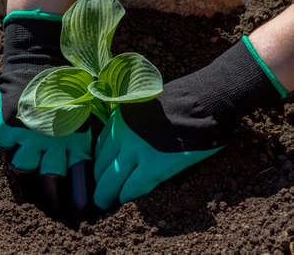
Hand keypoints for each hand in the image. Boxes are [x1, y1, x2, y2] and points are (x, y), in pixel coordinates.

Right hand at [0, 15, 91, 217]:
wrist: (39, 58)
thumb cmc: (67, 80)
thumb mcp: (86, 104)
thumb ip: (88, 130)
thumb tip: (97, 155)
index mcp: (76, 134)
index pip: (79, 174)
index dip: (77, 194)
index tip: (78, 212)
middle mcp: (52, 140)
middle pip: (49, 180)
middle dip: (52, 199)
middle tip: (54, 210)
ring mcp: (27, 134)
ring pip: (22, 168)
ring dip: (25, 170)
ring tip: (28, 174)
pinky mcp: (6, 126)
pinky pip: (2, 149)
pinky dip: (5, 148)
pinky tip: (11, 144)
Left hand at [94, 38, 285, 208]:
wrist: (205, 100)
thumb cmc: (182, 102)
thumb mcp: (145, 105)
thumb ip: (133, 122)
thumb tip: (127, 142)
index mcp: (121, 117)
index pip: (101, 146)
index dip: (100, 162)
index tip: (101, 171)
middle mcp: (123, 133)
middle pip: (102, 164)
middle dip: (99, 180)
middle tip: (99, 192)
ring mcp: (137, 149)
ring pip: (112, 179)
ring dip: (107, 193)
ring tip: (106, 202)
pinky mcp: (154, 164)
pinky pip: (133, 186)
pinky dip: (128, 195)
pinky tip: (126, 200)